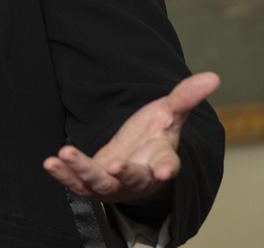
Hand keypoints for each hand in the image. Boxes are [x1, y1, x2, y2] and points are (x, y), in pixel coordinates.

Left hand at [42, 72, 219, 208]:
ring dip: (82, 170)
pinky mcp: (91, 185)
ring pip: (99, 183)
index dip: (168, 168)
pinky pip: (76, 184)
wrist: (134, 162)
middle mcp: (139, 177)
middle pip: (132, 178)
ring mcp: (114, 185)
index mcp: (161, 160)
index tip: (166, 170)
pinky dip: (63, 175)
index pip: (168, 164)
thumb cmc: (153, 138)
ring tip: (64, 154)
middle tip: (115, 166)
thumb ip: (185, 97)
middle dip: (124, 174)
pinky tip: (50, 162)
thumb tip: (213, 76)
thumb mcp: (168, 114)